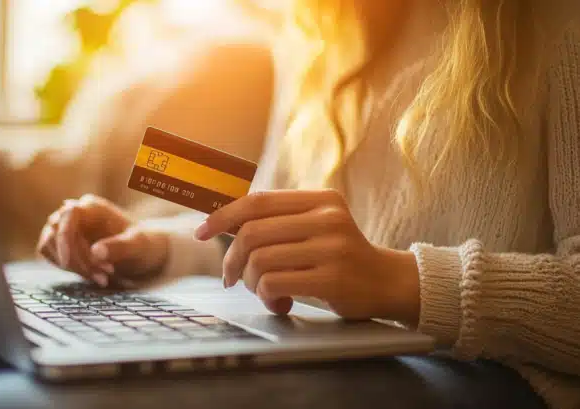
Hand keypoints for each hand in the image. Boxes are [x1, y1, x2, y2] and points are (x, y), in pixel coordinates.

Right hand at [37, 194, 169, 287]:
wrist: (142, 254)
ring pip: (50, 244)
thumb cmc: (143, 245)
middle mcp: (76, 213)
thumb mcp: (138, 246)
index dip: (64, 237)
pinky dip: (67, 267)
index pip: (68, 215)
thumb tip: (96, 251)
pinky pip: (50, 253)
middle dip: (77, 260)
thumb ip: (120, 247)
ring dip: (72, 266)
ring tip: (102, 278)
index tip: (68, 262)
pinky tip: (90, 274)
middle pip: (57, 233)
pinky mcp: (61, 242)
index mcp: (93, 207)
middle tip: (104, 278)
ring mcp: (66, 226)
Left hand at [193, 190, 419, 323]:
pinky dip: (266, 297)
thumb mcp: (317, 226)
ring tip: (263, 292)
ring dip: (250, 282)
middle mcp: (327, 218)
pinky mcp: (331, 278)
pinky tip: (280, 304)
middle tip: (232, 278)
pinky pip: (274, 283)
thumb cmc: (340, 256)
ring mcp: (331, 247)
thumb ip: (280, 221)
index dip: (223, 215)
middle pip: (252, 233)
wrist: (388, 282)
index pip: (258, 201)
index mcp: (320, 199)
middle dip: (232, 259)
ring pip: (259, 260)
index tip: (201, 232)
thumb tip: (223, 223)